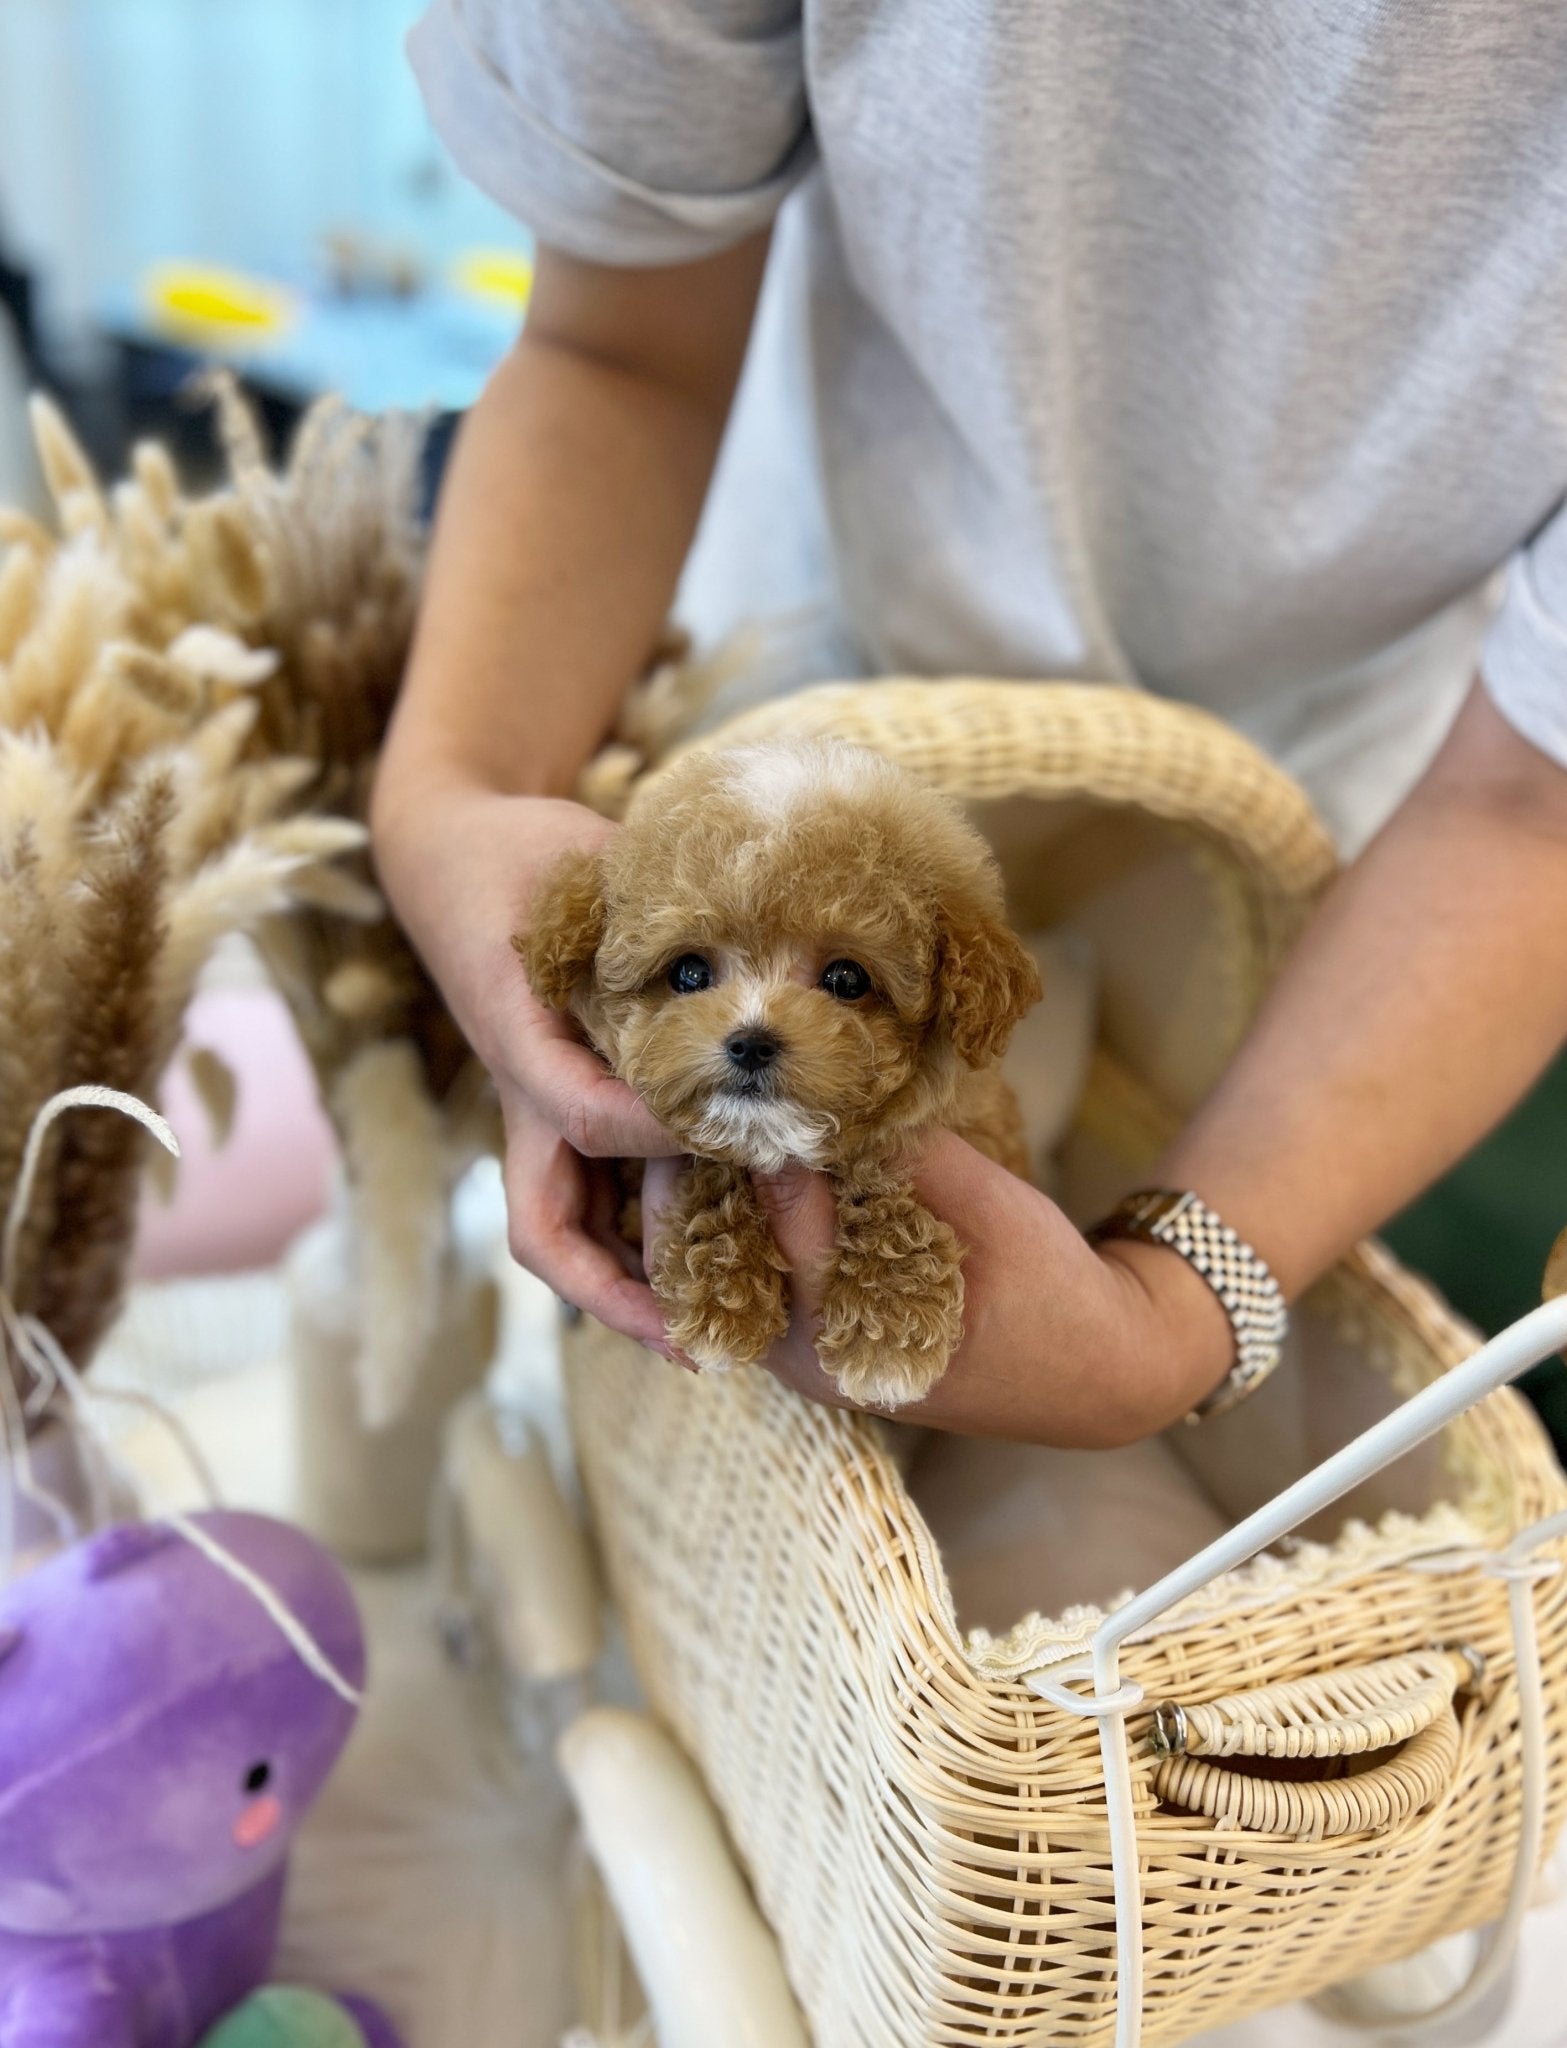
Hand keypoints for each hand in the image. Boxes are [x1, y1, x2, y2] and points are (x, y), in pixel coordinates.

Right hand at [371, 769, 680, 1348]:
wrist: (451, 854)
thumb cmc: (520, 854)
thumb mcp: (579, 858)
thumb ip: (651, 899)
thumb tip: (746, 922)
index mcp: (521, 1035)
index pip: (582, 1113)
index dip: (655, 1136)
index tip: (732, 1139)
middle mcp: (525, 1093)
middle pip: (547, 1224)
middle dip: (617, 1293)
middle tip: (700, 1342)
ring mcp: (537, 1110)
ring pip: (569, 1227)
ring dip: (634, 1285)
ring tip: (717, 1329)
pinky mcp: (558, 1107)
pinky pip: (595, 1194)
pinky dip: (644, 1237)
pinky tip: (717, 1256)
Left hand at [644, 1133, 1233, 1444]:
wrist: (1101, 1370)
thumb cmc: (1055, 1293)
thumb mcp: (987, 1209)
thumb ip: (903, 1159)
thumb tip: (832, 1090)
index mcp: (846, 1338)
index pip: (766, 1228)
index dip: (735, 1150)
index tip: (712, 1085)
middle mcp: (809, 1360)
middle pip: (714, 1262)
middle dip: (690, 1182)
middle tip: (671, 1096)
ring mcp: (807, 1359)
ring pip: (721, 1274)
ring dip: (703, 1203)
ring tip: (683, 1121)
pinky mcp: (819, 1340)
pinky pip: (754, 1279)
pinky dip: (737, 1225)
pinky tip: (730, 1165)